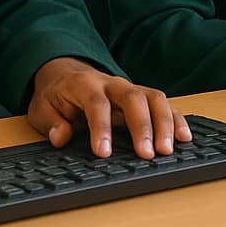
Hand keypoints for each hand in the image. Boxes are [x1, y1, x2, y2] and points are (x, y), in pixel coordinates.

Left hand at [27, 57, 191, 158]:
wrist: (65, 72)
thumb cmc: (55, 95)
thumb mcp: (41, 108)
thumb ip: (51, 122)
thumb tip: (62, 135)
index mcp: (84, 84)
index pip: (96, 103)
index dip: (101, 127)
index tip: (103, 152)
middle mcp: (111, 83)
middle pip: (133, 97)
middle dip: (142, 126)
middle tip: (147, 154)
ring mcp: (129, 88)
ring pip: (153, 97)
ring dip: (164, 123)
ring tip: (168, 150)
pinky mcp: (141, 96)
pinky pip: (163, 103)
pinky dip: (175, 119)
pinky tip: (184, 137)